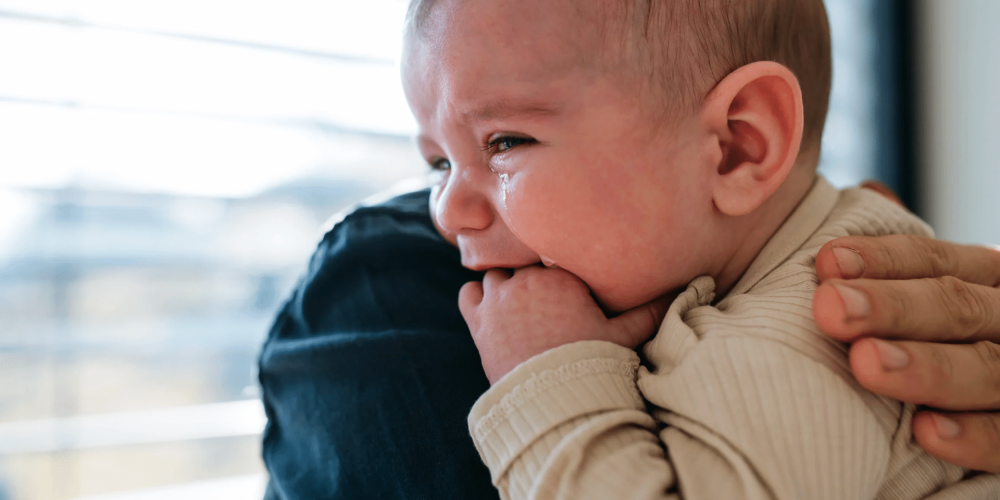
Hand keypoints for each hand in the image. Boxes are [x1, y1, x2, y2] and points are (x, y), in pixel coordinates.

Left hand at [459, 266, 670, 383]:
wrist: (550, 401)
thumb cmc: (590, 365)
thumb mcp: (625, 336)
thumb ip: (651, 309)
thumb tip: (697, 285)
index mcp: (561, 275)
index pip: (554, 256)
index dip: (559, 273)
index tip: (565, 291)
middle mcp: (527, 278)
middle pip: (525, 264)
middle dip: (533, 279)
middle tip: (543, 302)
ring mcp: (498, 297)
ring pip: (496, 274)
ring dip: (506, 287)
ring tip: (520, 308)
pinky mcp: (478, 320)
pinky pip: (469, 293)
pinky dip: (478, 299)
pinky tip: (493, 312)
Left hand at [812, 235, 999, 472]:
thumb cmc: (931, 349)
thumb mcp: (926, 313)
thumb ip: (886, 295)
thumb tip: (819, 272)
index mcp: (985, 280)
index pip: (934, 261)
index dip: (882, 260)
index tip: (826, 264)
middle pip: (959, 307)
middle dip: (893, 307)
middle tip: (831, 309)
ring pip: (986, 368)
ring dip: (926, 367)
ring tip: (866, 364)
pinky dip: (973, 435)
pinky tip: (926, 432)